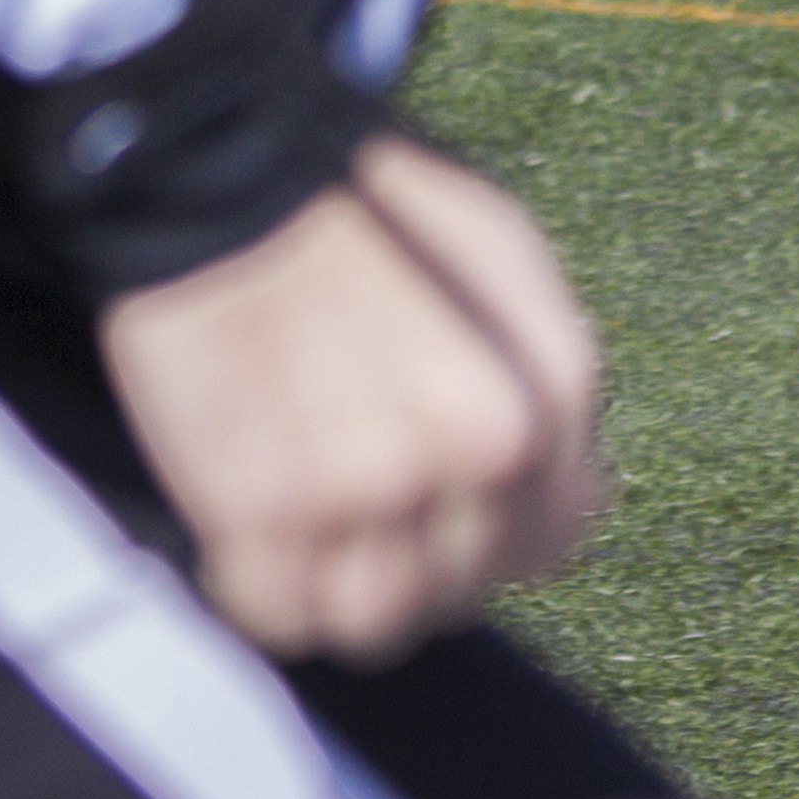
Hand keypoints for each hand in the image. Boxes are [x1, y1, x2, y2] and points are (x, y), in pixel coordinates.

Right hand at [99, 134, 606, 662]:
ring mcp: (370, 489)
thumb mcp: (513, 266)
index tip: (452, 513)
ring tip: (313, 526)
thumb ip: (548, 373)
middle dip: (419, 558)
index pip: (555, 541)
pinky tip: (257, 529)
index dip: (501, 536)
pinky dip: (267, 587)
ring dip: (344, 586)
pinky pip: (282, 615)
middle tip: (364, 507)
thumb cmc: (374, 209)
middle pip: (464, 588)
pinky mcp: (261, 509)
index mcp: (549, 392)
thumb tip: (563, 469)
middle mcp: (476, 453)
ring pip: (379, 620)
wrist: (235, 178)